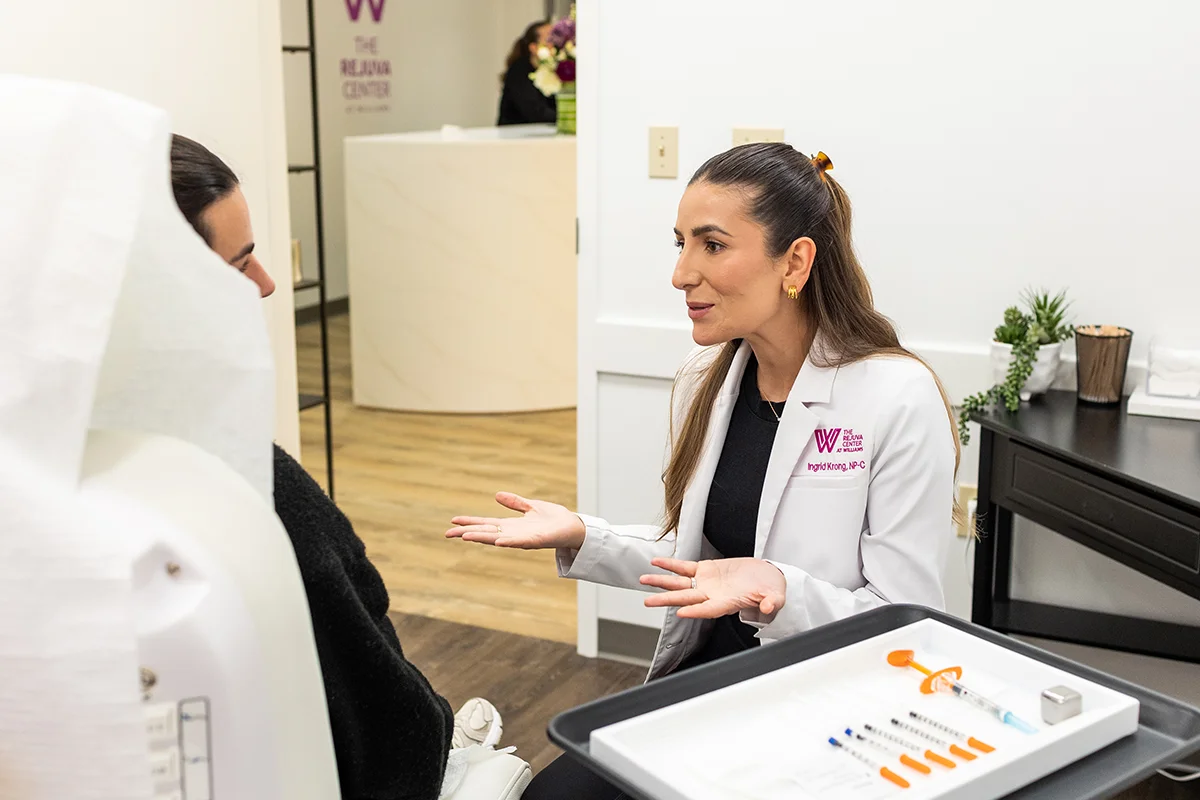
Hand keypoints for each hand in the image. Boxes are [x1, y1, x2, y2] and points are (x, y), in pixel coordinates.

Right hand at [446, 492, 585, 550]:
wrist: (574, 527)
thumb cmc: (554, 519)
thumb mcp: (531, 507)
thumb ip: (515, 503)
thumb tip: (497, 495)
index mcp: (512, 526)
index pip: (486, 524)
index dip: (470, 523)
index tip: (453, 522)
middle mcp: (514, 534)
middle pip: (486, 532)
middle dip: (467, 533)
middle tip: (448, 534)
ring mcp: (524, 539)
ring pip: (498, 539)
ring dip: (482, 538)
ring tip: (465, 537)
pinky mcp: (536, 541)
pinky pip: (520, 542)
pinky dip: (508, 542)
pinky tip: (497, 541)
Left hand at [640, 557, 785, 618]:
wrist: (767, 577)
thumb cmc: (770, 590)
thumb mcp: (775, 597)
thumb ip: (771, 602)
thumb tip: (769, 607)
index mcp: (727, 603)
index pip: (708, 610)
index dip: (695, 612)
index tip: (681, 612)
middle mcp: (712, 595)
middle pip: (686, 599)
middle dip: (666, 600)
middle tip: (647, 603)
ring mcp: (706, 583)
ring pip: (680, 583)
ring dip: (662, 582)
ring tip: (643, 580)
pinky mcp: (706, 570)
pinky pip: (684, 568)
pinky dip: (671, 565)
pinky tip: (657, 563)